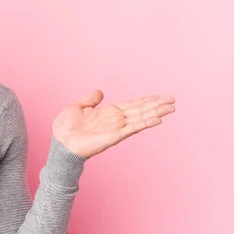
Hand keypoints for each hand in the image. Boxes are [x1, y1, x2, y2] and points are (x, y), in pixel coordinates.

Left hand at [52, 90, 175, 157]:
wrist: (60, 142)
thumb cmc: (65, 128)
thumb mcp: (78, 107)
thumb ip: (90, 100)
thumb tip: (99, 91)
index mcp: (108, 112)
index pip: (131, 104)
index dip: (145, 100)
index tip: (159, 96)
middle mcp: (115, 120)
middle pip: (140, 110)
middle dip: (157, 105)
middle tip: (173, 100)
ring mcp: (116, 128)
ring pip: (141, 118)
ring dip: (156, 112)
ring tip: (171, 108)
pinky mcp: (115, 136)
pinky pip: (133, 128)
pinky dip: (145, 123)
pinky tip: (157, 119)